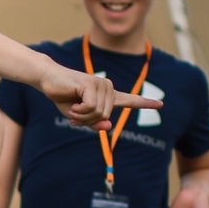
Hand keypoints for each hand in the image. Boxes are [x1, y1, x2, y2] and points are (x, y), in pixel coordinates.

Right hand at [37, 61, 158, 130]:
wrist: (48, 81)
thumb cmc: (63, 97)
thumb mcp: (78, 117)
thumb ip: (94, 123)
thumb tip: (108, 126)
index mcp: (107, 95)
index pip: (129, 100)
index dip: (144, 103)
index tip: (160, 104)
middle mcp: (108, 87)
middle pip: (105, 116)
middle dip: (87, 120)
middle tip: (75, 113)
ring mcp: (102, 84)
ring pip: (99, 113)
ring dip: (82, 116)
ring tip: (73, 107)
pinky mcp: (92, 84)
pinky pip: (91, 107)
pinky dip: (79, 111)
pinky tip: (73, 103)